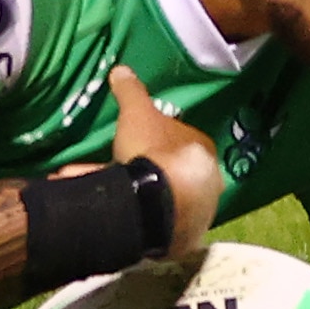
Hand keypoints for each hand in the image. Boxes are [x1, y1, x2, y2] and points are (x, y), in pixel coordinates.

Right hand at [103, 65, 216, 259]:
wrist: (158, 204)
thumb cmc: (154, 151)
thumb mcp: (137, 113)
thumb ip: (131, 91)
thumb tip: (121, 69)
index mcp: (203, 151)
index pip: (181, 139)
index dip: (156, 136)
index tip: (134, 138)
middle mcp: (208, 183)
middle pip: (169, 171)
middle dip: (140, 168)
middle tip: (115, 168)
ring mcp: (196, 214)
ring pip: (159, 198)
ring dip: (134, 194)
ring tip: (101, 192)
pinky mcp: (180, 239)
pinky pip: (152, 221)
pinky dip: (133, 215)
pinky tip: (112, 214)